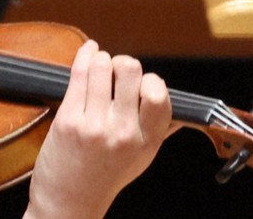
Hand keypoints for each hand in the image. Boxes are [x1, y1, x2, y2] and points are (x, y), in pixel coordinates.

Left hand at [25, 40, 171, 218]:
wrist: (70, 200)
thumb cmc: (105, 176)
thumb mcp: (142, 157)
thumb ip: (160, 130)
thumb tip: (184, 111)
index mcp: (147, 140)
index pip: (159, 94)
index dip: (151, 80)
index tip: (142, 82)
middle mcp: (123, 132)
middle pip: (130, 70)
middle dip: (124, 63)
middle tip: (117, 72)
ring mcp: (94, 125)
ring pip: (102, 66)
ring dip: (101, 59)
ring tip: (100, 65)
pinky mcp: (68, 119)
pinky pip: (78, 74)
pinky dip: (84, 55)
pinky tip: (88, 51)